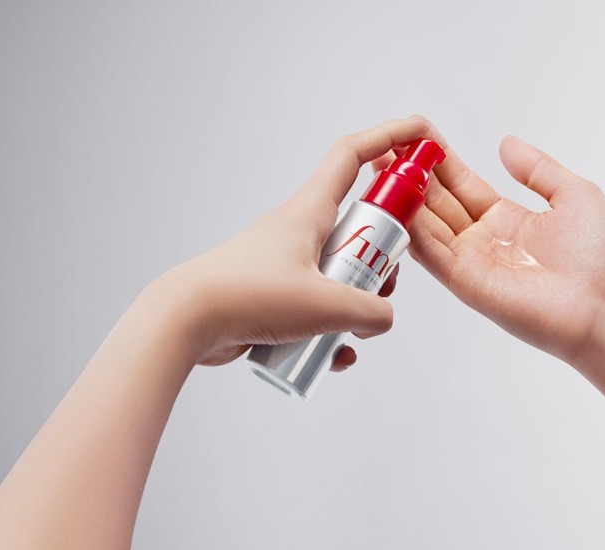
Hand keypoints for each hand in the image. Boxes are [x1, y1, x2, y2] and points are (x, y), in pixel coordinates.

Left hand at [148, 116, 428, 365]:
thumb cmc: (249, 296)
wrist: (185, 323)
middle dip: (380, 259)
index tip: (419, 138)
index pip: (354, 157)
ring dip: (355, 303)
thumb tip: (382, 319)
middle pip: (357, 228)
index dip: (389, 139)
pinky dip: (329, 331)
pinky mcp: (273, 296)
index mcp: (310, 212)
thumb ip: (372, 312)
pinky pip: (315, 309)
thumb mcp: (328, 305)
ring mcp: (285, 263)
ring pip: (339, 274)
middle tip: (383, 284)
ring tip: (350, 332)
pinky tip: (332, 356)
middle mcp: (298, 231)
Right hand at [396, 130, 604, 364]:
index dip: (438, 160)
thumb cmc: (599, 258)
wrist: (603, 306)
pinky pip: (430, 252)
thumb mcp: (574, 194)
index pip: (461, 183)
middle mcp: (484, 239)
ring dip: (403, 198)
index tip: (416, 136)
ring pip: (426, 224)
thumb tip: (506, 142)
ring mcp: (471, 262)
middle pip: (437, 202)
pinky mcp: (465, 282)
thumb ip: (536, 167)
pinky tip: (393, 203)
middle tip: (385, 147)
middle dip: (411, 175)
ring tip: (380, 167)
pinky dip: (410, 228)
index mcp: (507, 218)